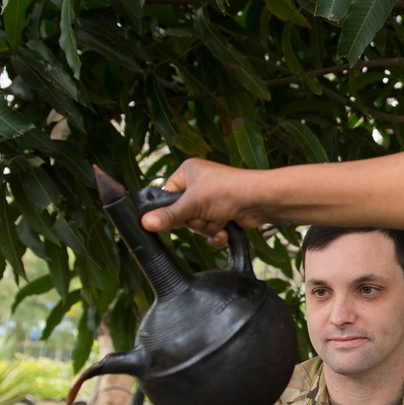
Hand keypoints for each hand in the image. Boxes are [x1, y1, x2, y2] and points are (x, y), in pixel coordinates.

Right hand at [140, 158, 264, 244]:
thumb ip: (168, 216)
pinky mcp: (223, 213)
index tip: (183, 213)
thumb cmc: (227, 191)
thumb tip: (144, 223)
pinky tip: (226, 230)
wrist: (260, 201)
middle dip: (196, 220)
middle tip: (206, 214)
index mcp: (187, 172)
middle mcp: (198, 184)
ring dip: (209, 227)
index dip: (173, 209)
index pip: (167, 196)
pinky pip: (210, 230)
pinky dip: (218, 233)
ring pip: (196, 224)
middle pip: (182, 214)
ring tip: (220, 217)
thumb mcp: (193, 204)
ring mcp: (211, 200)